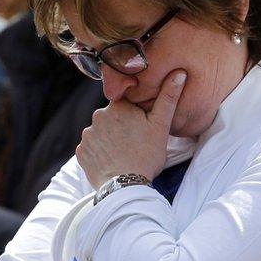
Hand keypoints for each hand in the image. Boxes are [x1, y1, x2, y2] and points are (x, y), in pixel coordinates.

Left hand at [77, 70, 186, 187]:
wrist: (125, 187)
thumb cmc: (146, 156)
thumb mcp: (161, 125)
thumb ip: (168, 97)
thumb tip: (179, 73)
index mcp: (118, 105)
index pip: (126, 103)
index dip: (136, 114)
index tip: (142, 128)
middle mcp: (98, 115)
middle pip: (113, 116)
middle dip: (122, 125)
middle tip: (135, 142)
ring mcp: (88, 134)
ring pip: (102, 131)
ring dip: (110, 138)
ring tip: (124, 153)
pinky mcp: (81, 152)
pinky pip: (92, 147)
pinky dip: (100, 152)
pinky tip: (112, 160)